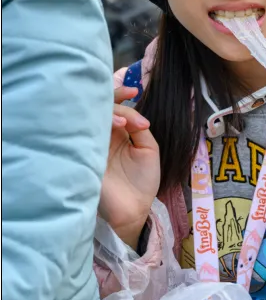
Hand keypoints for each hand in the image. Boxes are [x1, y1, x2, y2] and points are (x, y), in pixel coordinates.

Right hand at [99, 86, 160, 247]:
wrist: (134, 209)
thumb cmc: (142, 181)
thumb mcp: (148, 149)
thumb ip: (140, 129)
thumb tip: (134, 116)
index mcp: (118, 133)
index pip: (114, 107)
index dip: (120, 94)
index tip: (134, 90)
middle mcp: (102, 136)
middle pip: (99, 109)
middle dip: (113, 98)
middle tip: (128, 95)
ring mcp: (91, 145)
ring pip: (91, 118)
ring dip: (110, 113)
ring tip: (124, 123)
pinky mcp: (84, 156)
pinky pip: (83, 135)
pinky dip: (98, 127)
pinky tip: (115, 128)